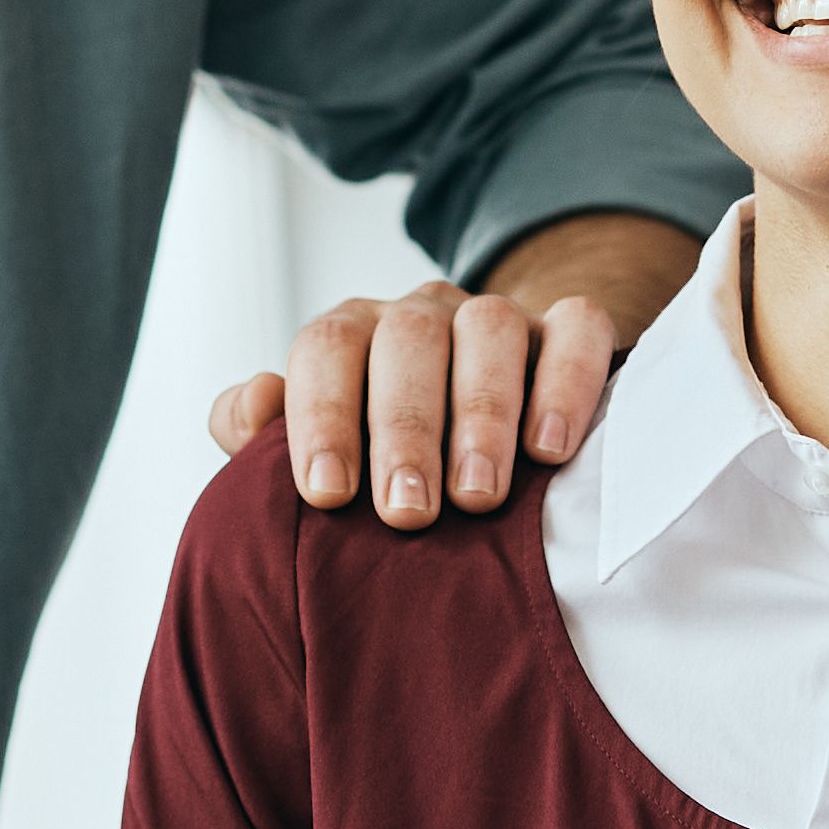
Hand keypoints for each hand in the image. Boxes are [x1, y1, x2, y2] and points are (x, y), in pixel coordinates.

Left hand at [206, 210, 695, 530]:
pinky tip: (552, 449)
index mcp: (351, 335)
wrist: (481, 423)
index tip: (328, 493)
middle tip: (407, 513)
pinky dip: (567, 383)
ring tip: (478, 496)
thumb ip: (259, 432)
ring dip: (482, 415)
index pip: (325, 349)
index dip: (322, 417)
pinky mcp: (566, 332)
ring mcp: (496, 318)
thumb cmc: (378, 458)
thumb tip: (252, 405)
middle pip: (408, 342)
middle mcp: (420, 315)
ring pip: (490, 330)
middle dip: (405, 431)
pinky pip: (577, 331)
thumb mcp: (317, 449)